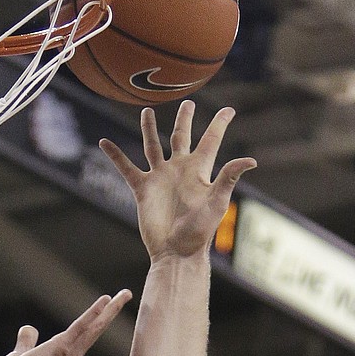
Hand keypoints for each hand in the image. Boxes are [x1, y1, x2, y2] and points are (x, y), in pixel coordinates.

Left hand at [0, 290, 131, 355]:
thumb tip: (28, 329)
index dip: (98, 319)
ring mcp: (70, 352)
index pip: (86, 334)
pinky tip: (105, 300)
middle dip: (113, 311)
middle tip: (127, 294)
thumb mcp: (21, 353)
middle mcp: (73, 354)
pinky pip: (81, 327)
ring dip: (111, 309)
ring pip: (96, 326)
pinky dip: (93, 313)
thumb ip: (27, 341)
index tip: (109, 306)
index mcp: (66, 355)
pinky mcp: (62, 347)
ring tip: (125, 294)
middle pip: (98, 329)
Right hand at [101, 102, 255, 261]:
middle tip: (188, 103)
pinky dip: (115, 156)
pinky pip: (127, 168)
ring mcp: (160, 178)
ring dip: (149, 129)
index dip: (220, 124)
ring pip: (153, 147)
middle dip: (184, 120)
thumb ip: (228, 178)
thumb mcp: (217, 203)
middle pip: (181, 137)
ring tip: (146, 111)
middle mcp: (179, 170)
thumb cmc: (199, 231)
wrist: (175, 252)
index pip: (211, 140)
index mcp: (198, 170)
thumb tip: (250, 160)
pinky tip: (104, 142)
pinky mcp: (143, 189)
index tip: (230, 109)